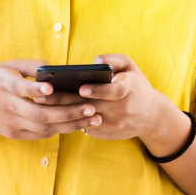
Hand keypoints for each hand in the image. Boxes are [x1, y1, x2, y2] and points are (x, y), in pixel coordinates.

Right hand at [0, 60, 100, 142]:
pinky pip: (40, 134)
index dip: (35, 90)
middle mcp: (7, 106)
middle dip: (69, 113)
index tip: (52, 89)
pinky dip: (59, 129)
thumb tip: (55, 69)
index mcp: (3, 84)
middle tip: (92, 108)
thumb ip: (29, 66)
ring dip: (71, 125)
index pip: (20, 88)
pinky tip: (77, 124)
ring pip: (44, 128)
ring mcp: (10, 123)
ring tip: (92, 118)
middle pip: (41, 114)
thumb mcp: (4, 66)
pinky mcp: (12, 134)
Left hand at [34, 55, 177, 147]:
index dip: (98, 90)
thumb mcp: (130, 66)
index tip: (81, 88)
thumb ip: (113, 60)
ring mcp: (116, 124)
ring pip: (86, 119)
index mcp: (129, 89)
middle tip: (43, 95)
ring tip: (44, 104)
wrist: (151, 116)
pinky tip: (54, 113)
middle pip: (92, 105)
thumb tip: (94, 62)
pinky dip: (72, 120)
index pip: (114, 91)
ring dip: (64, 112)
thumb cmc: (135, 85)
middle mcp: (123, 109)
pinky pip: (87, 128)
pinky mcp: (109, 135)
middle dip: (66, 100)